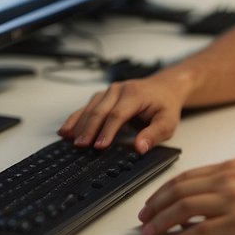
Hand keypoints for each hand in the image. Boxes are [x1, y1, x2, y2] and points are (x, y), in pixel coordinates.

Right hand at [58, 74, 184, 152]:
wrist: (165, 87)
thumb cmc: (165, 105)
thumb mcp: (168, 122)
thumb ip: (154, 134)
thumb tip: (140, 148)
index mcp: (135, 94)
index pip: (118, 114)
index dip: (107, 131)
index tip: (99, 146)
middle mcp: (119, 90)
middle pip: (100, 110)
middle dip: (89, 129)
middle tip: (81, 146)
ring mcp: (109, 92)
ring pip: (90, 108)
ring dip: (79, 124)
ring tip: (69, 139)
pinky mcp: (103, 96)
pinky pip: (86, 106)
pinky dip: (75, 118)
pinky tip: (66, 129)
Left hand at [137, 158, 234, 234]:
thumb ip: (230, 184)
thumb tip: (207, 199)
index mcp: (231, 167)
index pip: (187, 176)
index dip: (164, 190)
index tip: (152, 202)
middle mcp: (228, 178)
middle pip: (180, 190)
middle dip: (156, 205)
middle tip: (144, 219)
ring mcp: (233, 198)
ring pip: (184, 207)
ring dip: (163, 222)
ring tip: (151, 233)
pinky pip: (201, 230)